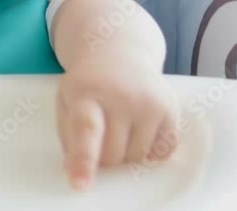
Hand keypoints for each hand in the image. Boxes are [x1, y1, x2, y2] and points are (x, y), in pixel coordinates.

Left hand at [57, 53, 179, 189]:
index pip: (87, 130)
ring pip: (138, 158)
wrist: (118, 52)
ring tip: (121, 125)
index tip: (80, 184)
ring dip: (127, 153)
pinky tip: (141, 127)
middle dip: (105, 156)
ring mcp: (148, 101)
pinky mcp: (170, 108)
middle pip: (113, 155)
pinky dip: (151, 150)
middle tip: (102, 133)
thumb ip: (68, 136)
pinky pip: (162, 152)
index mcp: (86, 93)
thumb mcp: (66, 100)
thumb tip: (73, 171)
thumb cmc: (88, 84)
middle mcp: (121, 95)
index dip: (83, 160)